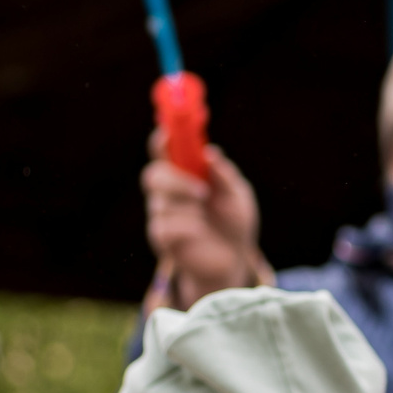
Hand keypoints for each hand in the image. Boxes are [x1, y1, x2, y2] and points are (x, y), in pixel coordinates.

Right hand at [141, 136, 267, 309]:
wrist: (233, 259)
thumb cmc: (234, 222)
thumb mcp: (239, 197)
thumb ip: (225, 176)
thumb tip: (211, 153)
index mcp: (186, 174)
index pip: (165, 152)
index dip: (162, 141)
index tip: (167, 133)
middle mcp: (169, 192)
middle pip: (154, 175)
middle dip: (176, 180)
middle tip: (202, 190)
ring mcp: (163, 214)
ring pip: (161, 202)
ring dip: (188, 207)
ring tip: (206, 215)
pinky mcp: (162, 237)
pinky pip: (165, 226)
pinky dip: (186, 226)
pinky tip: (200, 232)